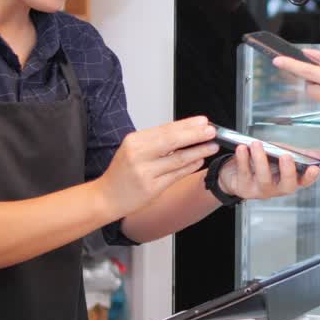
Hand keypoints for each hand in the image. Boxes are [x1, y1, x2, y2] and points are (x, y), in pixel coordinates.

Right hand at [96, 116, 217, 216]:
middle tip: (212, 131)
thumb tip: (184, 131)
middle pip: (172, 141)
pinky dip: (190, 167)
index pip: (165, 129)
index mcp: (134, 141)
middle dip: (195, 135)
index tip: (203, 121)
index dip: (187, 124)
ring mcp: (145, 173)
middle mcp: (138, 155)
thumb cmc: (122, 173)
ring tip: (212, 146)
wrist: (107, 197)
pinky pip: (176, 175)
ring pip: (178, 159)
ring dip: (198, 151)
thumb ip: (156, 141)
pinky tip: (199, 161)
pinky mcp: (152, 189)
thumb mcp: (133, 150)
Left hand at [218, 141, 319, 200]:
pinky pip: (244, 173)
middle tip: (286, 156)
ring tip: (257, 144)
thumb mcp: (284, 155)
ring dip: (261, 160)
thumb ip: (304, 156)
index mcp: (289, 180)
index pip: (304, 181)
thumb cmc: (263, 164)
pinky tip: (243, 148)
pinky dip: (242, 159)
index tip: (315, 168)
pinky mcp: (243, 188)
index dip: (310, 176)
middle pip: (286, 185)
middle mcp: (277, 188)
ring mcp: (260, 190)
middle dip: (287, 171)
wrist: (233, 172)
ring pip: (263, 178)